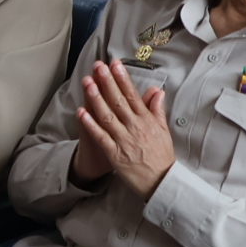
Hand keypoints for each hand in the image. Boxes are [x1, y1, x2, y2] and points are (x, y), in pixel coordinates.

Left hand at [72, 61, 174, 199]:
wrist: (162, 182)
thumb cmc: (162, 157)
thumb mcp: (163, 130)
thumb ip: (157, 110)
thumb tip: (158, 91)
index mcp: (146, 120)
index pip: (132, 95)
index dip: (123, 78)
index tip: (115, 64)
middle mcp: (135, 127)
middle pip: (119, 101)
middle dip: (108, 82)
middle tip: (99, 66)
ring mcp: (124, 140)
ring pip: (108, 116)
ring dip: (97, 99)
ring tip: (88, 83)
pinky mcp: (115, 154)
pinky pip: (101, 137)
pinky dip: (91, 124)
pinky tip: (81, 112)